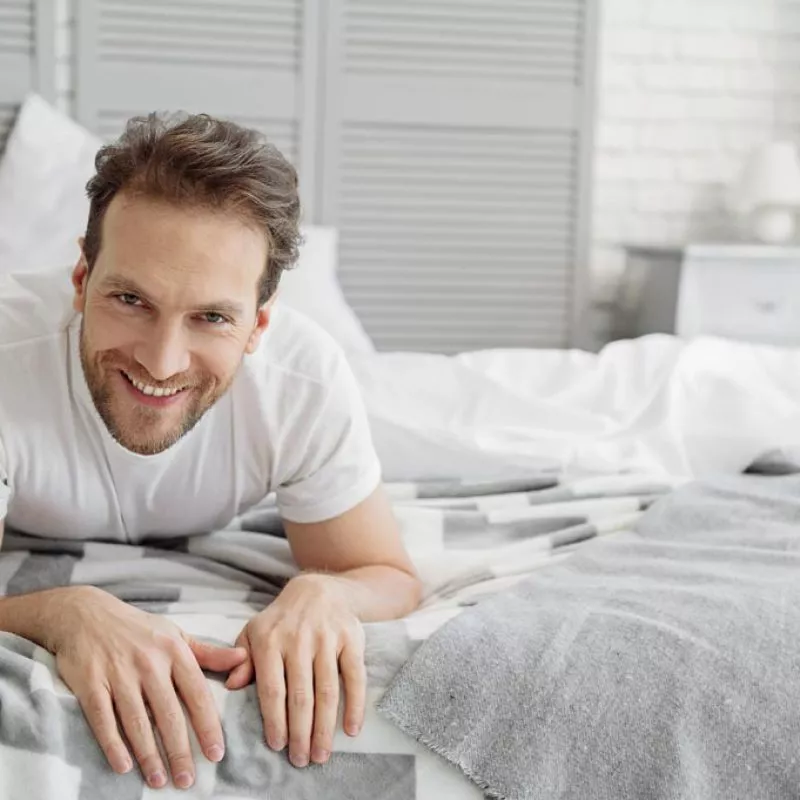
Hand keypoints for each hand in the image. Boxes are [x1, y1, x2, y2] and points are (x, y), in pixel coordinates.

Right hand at [48, 586, 246, 788]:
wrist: (87, 615)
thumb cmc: (139, 630)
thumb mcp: (176, 634)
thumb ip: (208, 653)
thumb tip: (243, 658)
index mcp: (174, 651)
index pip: (197, 693)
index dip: (207, 725)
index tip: (216, 754)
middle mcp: (149, 663)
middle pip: (168, 714)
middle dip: (180, 750)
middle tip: (188, 780)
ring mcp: (119, 674)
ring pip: (137, 721)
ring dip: (149, 754)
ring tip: (160, 780)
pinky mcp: (91, 683)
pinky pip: (103, 719)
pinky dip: (113, 744)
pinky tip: (124, 766)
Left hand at [225, 573, 365, 767]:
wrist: (317, 589)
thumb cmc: (280, 620)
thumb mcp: (253, 633)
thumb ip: (240, 659)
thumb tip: (231, 686)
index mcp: (270, 640)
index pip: (272, 689)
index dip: (275, 720)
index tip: (277, 746)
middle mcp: (299, 639)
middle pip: (301, 695)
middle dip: (301, 732)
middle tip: (301, 760)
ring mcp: (327, 638)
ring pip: (327, 690)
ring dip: (324, 726)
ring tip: (321, 754)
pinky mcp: (351, 638)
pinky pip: (355, 676)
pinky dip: (355, 704)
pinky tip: (351, 729)